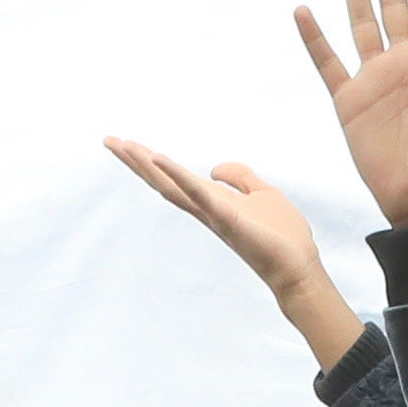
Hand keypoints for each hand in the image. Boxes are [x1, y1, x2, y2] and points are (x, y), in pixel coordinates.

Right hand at [103, 137, 363, 367]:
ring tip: (123, 145)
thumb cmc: (283, 236)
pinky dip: (179, 176)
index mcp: (212, 202)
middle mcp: (205, 209)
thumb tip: (213, 167)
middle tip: (108, 140)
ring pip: (171, 187)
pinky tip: (160, 158)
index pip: (174, 179)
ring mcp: (214, 215)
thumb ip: (240, 178)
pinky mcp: (228, 219)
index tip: (125, 143)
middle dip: (135, 162)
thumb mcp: (262, 194)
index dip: (149, 162)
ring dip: (145, 165)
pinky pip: (199, 195)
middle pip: (162, 182)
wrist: (298, 267)